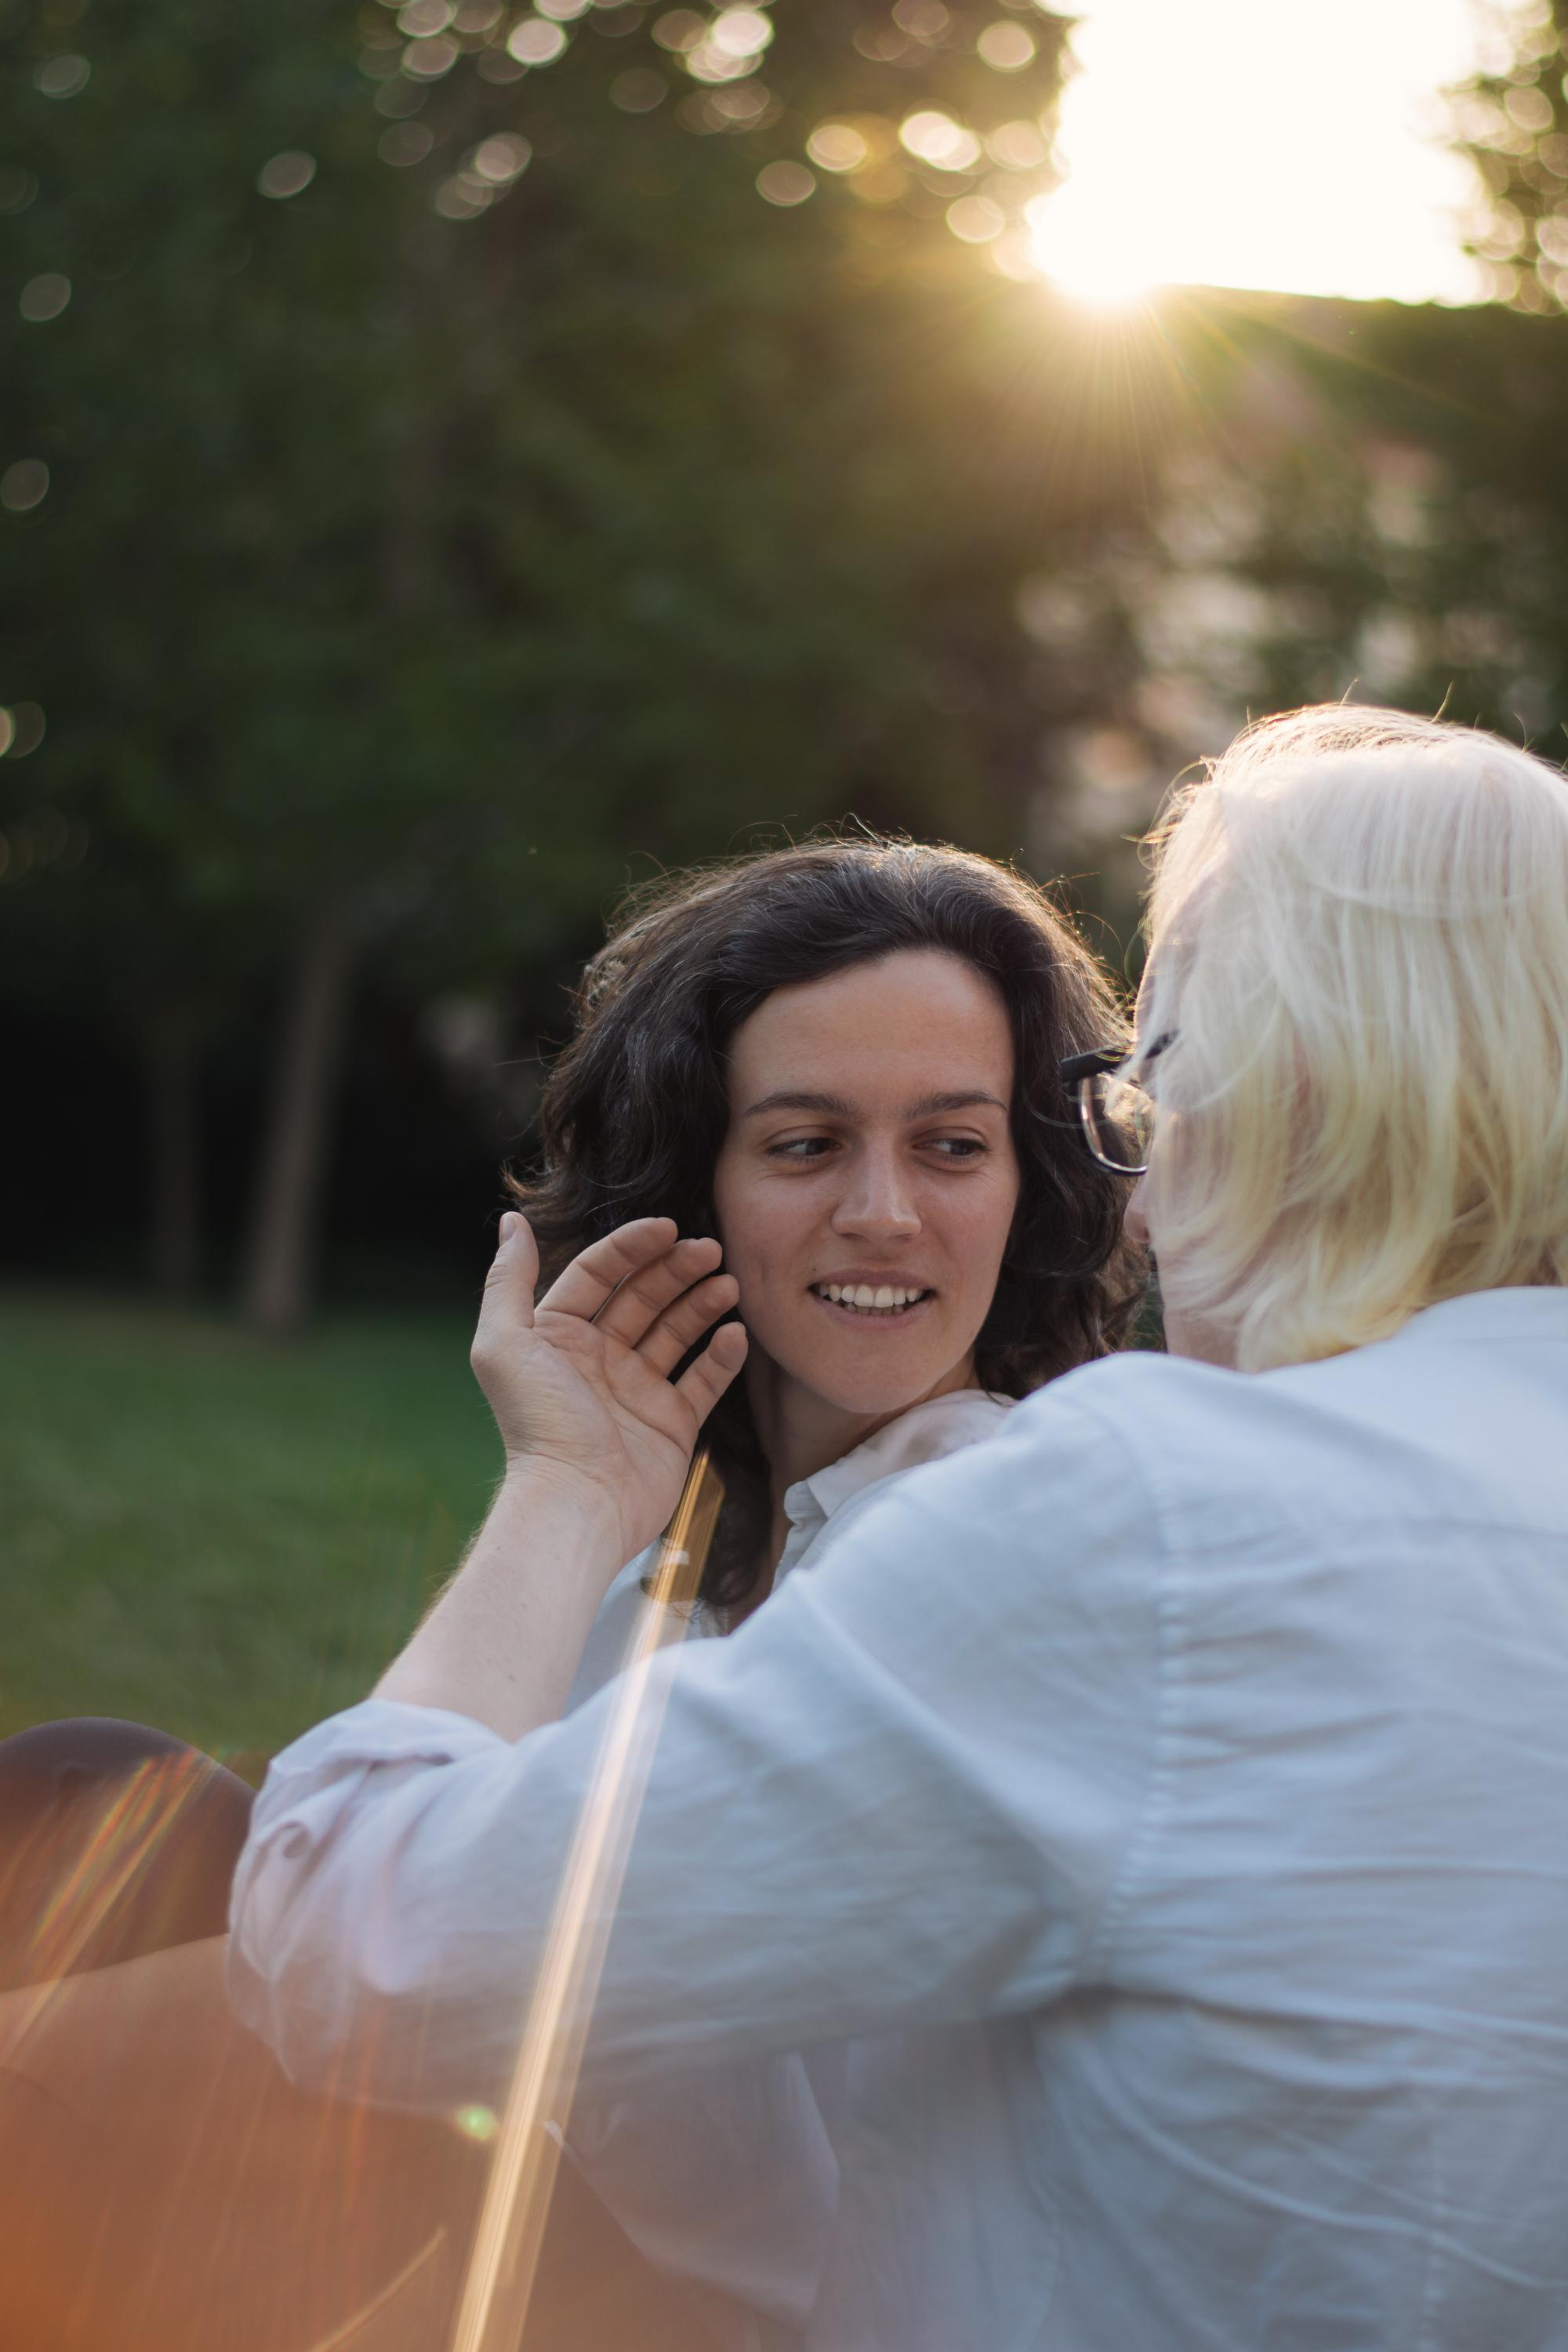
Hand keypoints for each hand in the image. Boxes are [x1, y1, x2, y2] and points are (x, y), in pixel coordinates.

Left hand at [470, 1212, 748, 1563]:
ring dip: (703, 1304)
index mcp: (559, 1336)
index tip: (668, 1227)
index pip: (598, 1275)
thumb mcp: (504, 1344)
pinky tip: (734, 1333)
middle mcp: (599, 1359)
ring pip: (677, 1333)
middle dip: (676, 1269)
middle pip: (643, 1297)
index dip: (631, 1247)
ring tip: (728, 1284)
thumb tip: (511, 1221)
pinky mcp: (671, 1424)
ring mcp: (637, 1392)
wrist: (577, 1503)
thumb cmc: (538, 1425)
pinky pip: (703, 1381)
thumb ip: (507, 1280)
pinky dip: (722, 1356)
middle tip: (710, 1250)